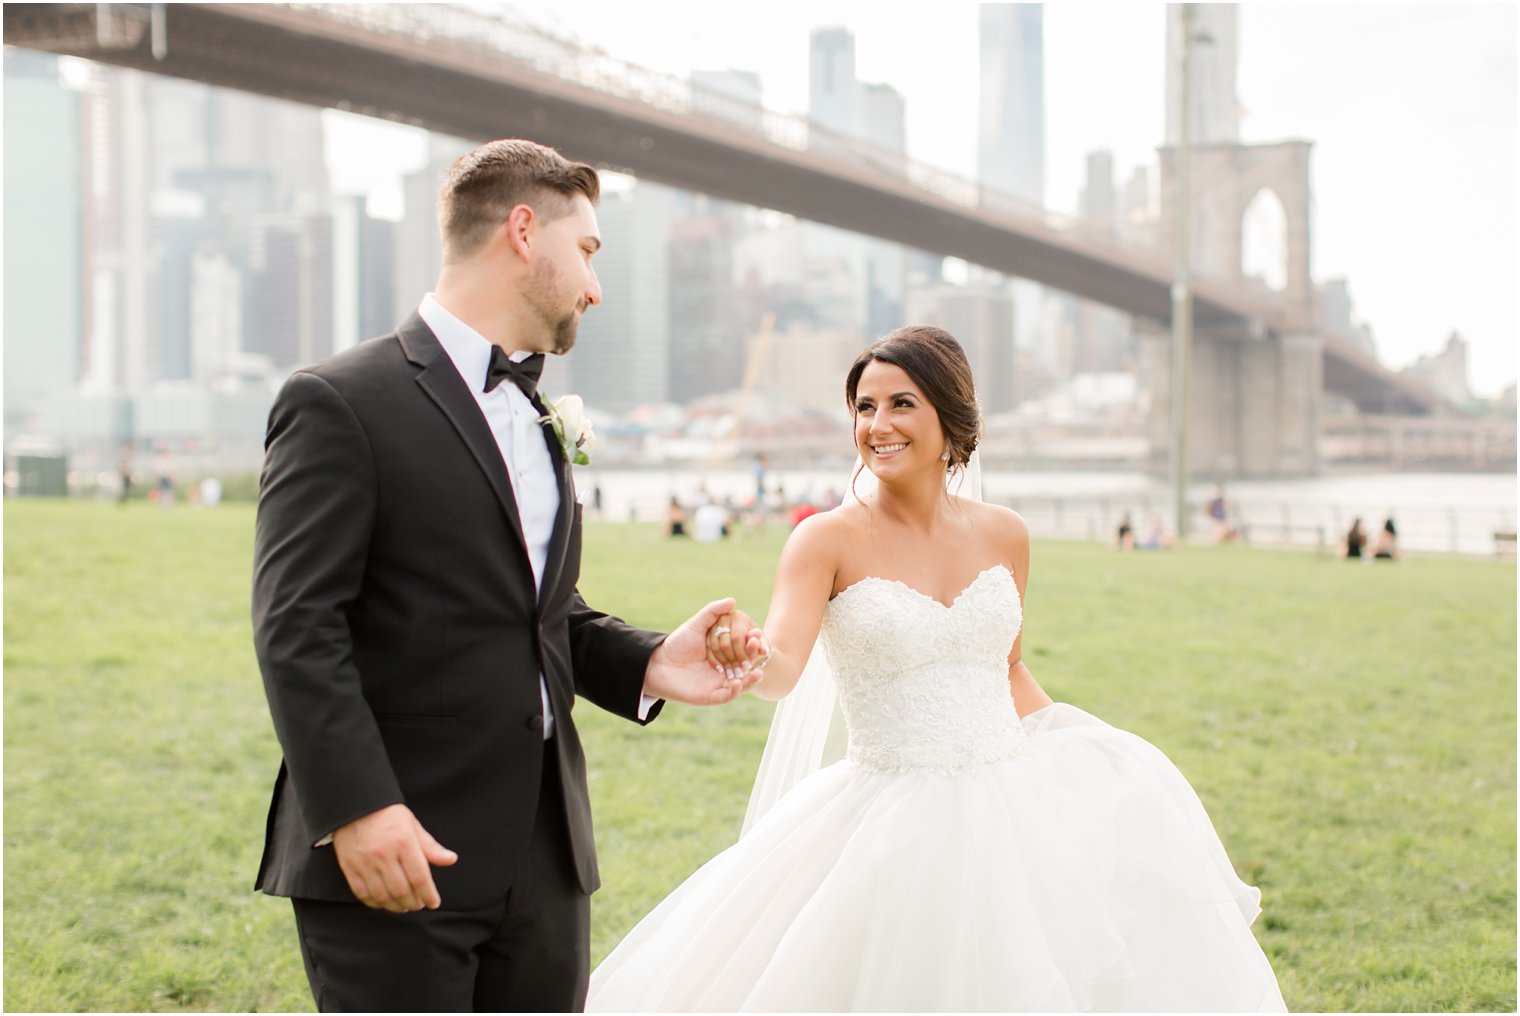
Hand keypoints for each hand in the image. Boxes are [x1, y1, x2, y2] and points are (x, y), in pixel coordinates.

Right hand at [331, 803, 457, 912]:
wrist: (356, 805)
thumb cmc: (389, 815)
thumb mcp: (414, 826)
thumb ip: (431, 847)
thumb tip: (451, 860)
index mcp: (404, 843)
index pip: (420, 877)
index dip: (428, 894)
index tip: (434, 903)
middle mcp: (384, 855)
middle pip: (402, 890)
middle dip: (414, 903)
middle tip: (419, 905)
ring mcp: (365, 862)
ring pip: (382, 896)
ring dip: (396, 906)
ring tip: (403, 906)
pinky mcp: (349, 867)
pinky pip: (362, 893)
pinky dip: (375, 903)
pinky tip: (384, 902)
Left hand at [644, 598, 764, 705]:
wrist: (657, 662)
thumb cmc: (678, 643)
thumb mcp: (696, 625)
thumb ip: (713, 612)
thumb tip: (732, 600)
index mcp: (725, 654)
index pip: (745, 650)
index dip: (753, 645)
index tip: (757, 636)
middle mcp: (725, 670)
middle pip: (746, 667)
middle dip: (754, 660)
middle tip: (758, 650)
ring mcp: (718, 684)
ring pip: (741, 684)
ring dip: (751, 680)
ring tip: (758, 672)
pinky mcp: (710, 696)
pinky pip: (727, 696)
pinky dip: (735, 691)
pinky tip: (738, 682)